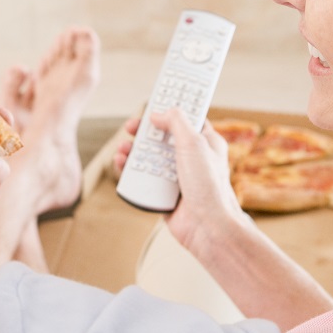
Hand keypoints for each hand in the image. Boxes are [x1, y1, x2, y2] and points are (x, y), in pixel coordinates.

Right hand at [114, 109, 245, 257]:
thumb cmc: (210, 186)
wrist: (209, 227)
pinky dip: (132, 171)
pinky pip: (144, 179)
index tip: (152, 105)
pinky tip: (123, 165)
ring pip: (150, 158)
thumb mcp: (194, 143)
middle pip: (162, 138)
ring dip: (134, 151)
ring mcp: (177, 176)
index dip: (168, 111)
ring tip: (123, 149)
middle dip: (144, 132)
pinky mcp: (165, 194)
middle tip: (130, 127)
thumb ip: (176, 122)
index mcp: (205, 142)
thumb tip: (159, 114)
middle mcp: (191, 158)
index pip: (185, 119)